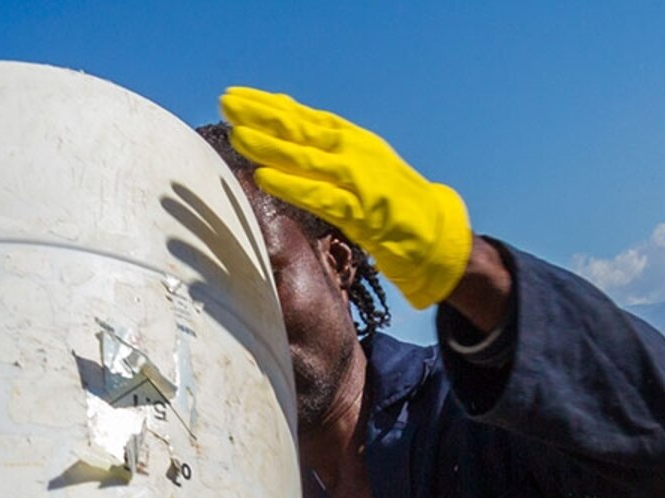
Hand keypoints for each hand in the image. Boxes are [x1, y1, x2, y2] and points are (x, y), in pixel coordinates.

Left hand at [219, 86, 473, 307]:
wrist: (435, 233)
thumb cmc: (392, 201)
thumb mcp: (360, 165)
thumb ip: (326, 148)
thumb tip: (286, 129)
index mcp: (353, 139)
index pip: (304, 116)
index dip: (270, 105)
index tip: (238, 97)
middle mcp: (354, 152)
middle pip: (300, 129)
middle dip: (262, 116)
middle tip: (228, 104)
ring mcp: (358, 181)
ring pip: (306, 158)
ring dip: (270, 147)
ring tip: (238, 136)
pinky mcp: (361, 212)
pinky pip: (319, 196)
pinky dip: (291, 186)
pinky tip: (264, 177)